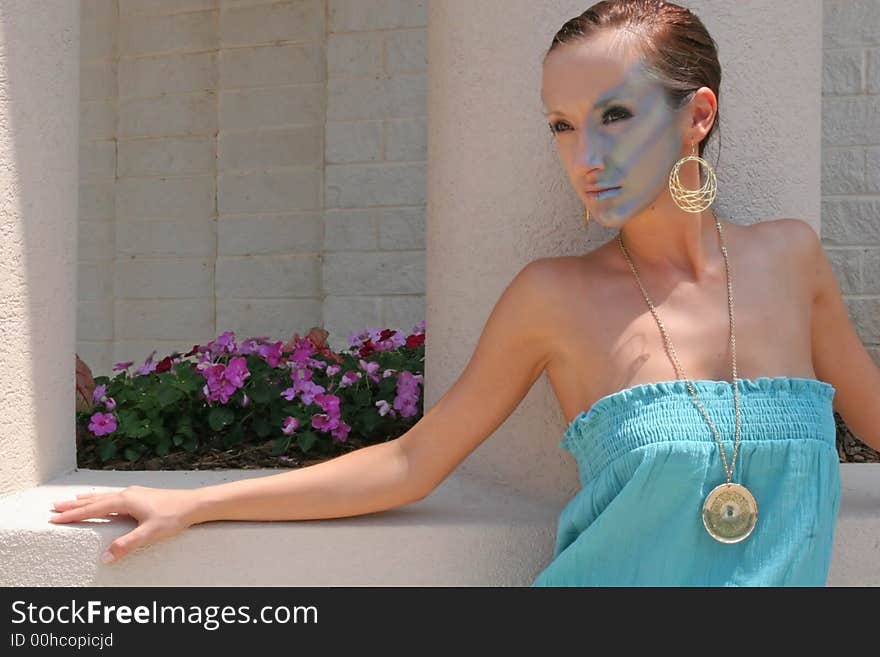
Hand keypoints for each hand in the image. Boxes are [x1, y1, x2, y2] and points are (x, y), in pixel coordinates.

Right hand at [49, 486, 201, 563]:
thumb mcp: (149, 533)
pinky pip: (115, 496)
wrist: (195, 504)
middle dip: (74, 504)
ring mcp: (135, 493)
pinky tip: (104, 500)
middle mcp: (128, 494)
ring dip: (87, 499)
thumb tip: (106, 557)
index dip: (73, 514)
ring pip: (105, 496)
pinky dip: (102, 498)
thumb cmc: (174, 516)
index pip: (93, 509)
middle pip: (95, 500)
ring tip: (73, 500)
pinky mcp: (142, 496)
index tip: (55, 518)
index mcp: (126, 500)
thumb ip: (127, 545)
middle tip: (55, 506)